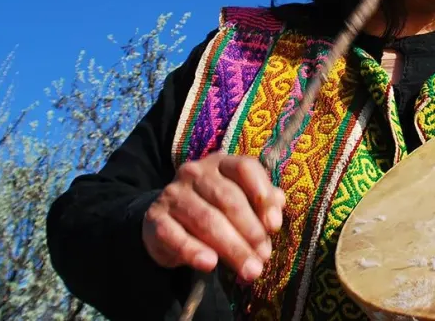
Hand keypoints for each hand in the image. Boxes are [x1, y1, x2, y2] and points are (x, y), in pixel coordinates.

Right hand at [142, 154, 285, 281]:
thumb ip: (261, 201)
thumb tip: (279, 203)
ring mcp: (173, 194)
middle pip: (228, 199)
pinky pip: (175, 236)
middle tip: (263, 257)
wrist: (166, 222)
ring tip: (249, 270)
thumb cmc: (213, 209)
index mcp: (221, 163)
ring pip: (206, 219)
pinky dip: (194, 251)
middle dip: (251, 231)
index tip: (274, 225)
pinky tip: (210, 264)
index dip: (263, 195)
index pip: (245, 168)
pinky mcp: (155, 219)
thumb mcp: (239, 201)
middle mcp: (196, 172)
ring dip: (231, 248)